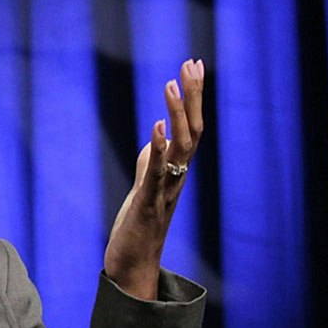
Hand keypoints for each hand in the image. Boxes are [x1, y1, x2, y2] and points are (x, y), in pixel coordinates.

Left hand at [103, 58, 205, 299]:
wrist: (133, 264)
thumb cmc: (140, 226)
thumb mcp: (146, 185)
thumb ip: (152, 161)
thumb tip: (155, 138)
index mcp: (178, 170)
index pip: (192, 126)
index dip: (194, 96)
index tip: (192, 63)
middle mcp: (178, 176)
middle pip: (193, 131)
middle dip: (193, 96)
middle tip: (191, 63)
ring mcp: (165, 190)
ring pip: (181, 149)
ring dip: (177, 115)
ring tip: (171, 84)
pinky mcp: (147, 204)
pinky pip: (157, 172)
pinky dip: (158, 147)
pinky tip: (156, 125)